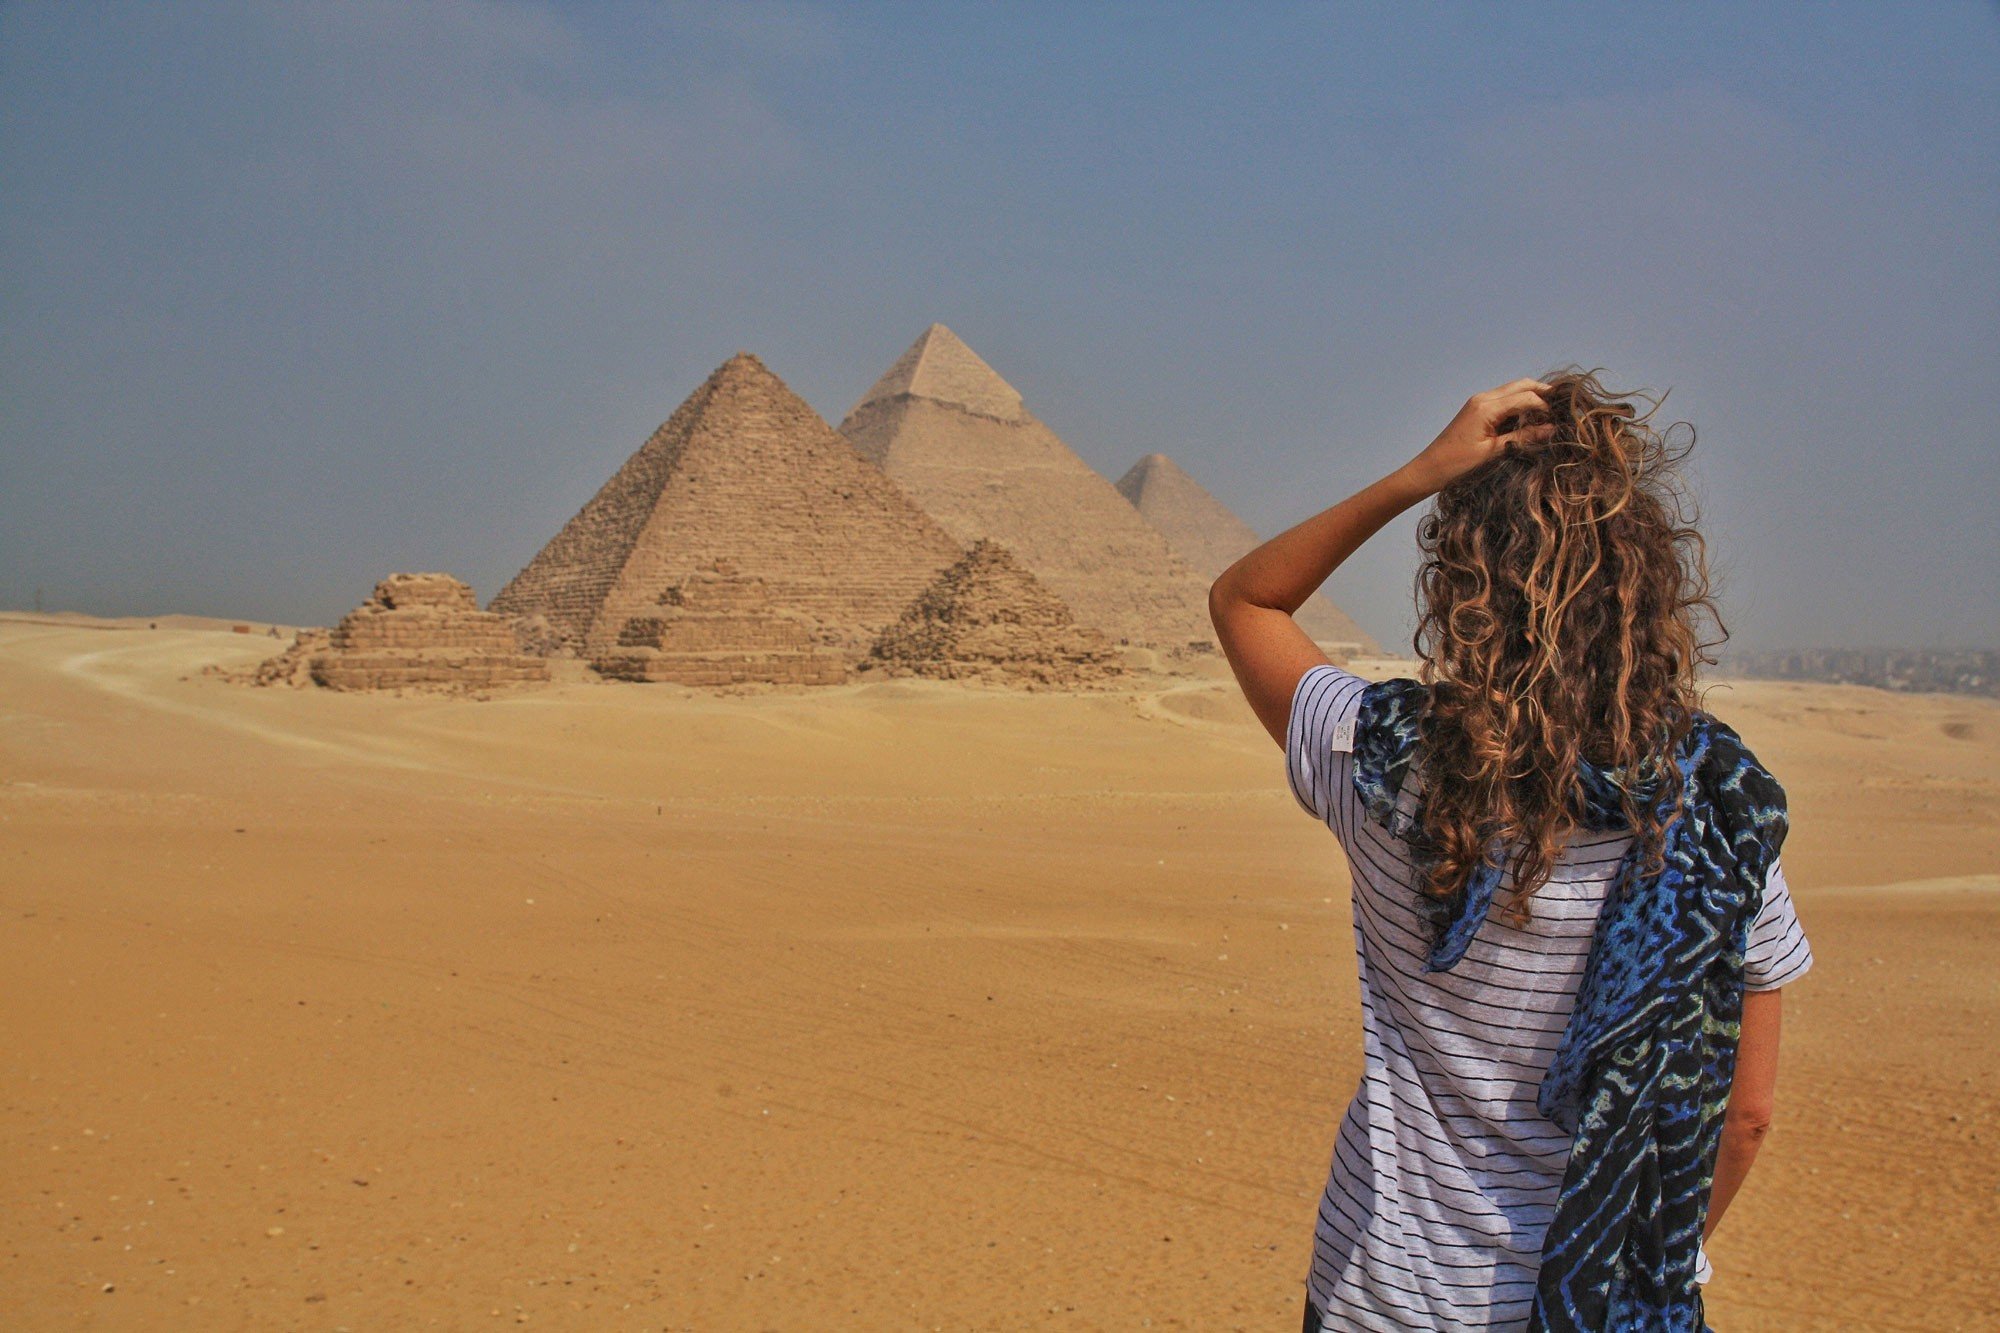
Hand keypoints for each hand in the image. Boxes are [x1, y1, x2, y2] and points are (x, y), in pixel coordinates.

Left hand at [1405, 378, 1556, 493]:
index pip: (1525, 397)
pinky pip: (1504, 400)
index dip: (1545, 406)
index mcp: (1486, 407)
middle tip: (1562, 406)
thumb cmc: (1457, 464)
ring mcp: (1479, 402)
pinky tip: (1530, 418)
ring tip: (1550, 413)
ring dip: (1532, 397)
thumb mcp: (1494, 452)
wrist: (1429, 469)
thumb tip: (1552, 429)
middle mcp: (1483, 398)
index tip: (1561, 419)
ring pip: (1513, 390)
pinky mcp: (1477, 409)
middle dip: (1543, 393)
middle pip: (1521, 385)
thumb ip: (1523, 438)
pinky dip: (1519, 404)